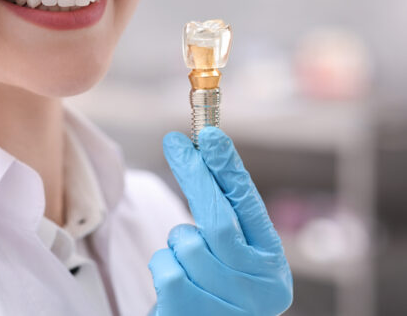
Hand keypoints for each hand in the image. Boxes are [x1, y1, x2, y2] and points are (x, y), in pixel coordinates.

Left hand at [148, 127, 292, 315]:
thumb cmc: (213, 289)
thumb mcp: (229, 256)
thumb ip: (225, 216)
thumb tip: (202, 155)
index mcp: (272, 266)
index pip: (250, 206)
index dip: (228, 168)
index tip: (211, 135)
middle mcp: (260, 289)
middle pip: (220, 220)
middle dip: (194, 175)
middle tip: (175, 142)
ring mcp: (230, 308)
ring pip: (189, 245)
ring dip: (177, 244)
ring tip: (187, 261)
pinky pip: (167, 268)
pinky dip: (162, 265)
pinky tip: (174, 283)